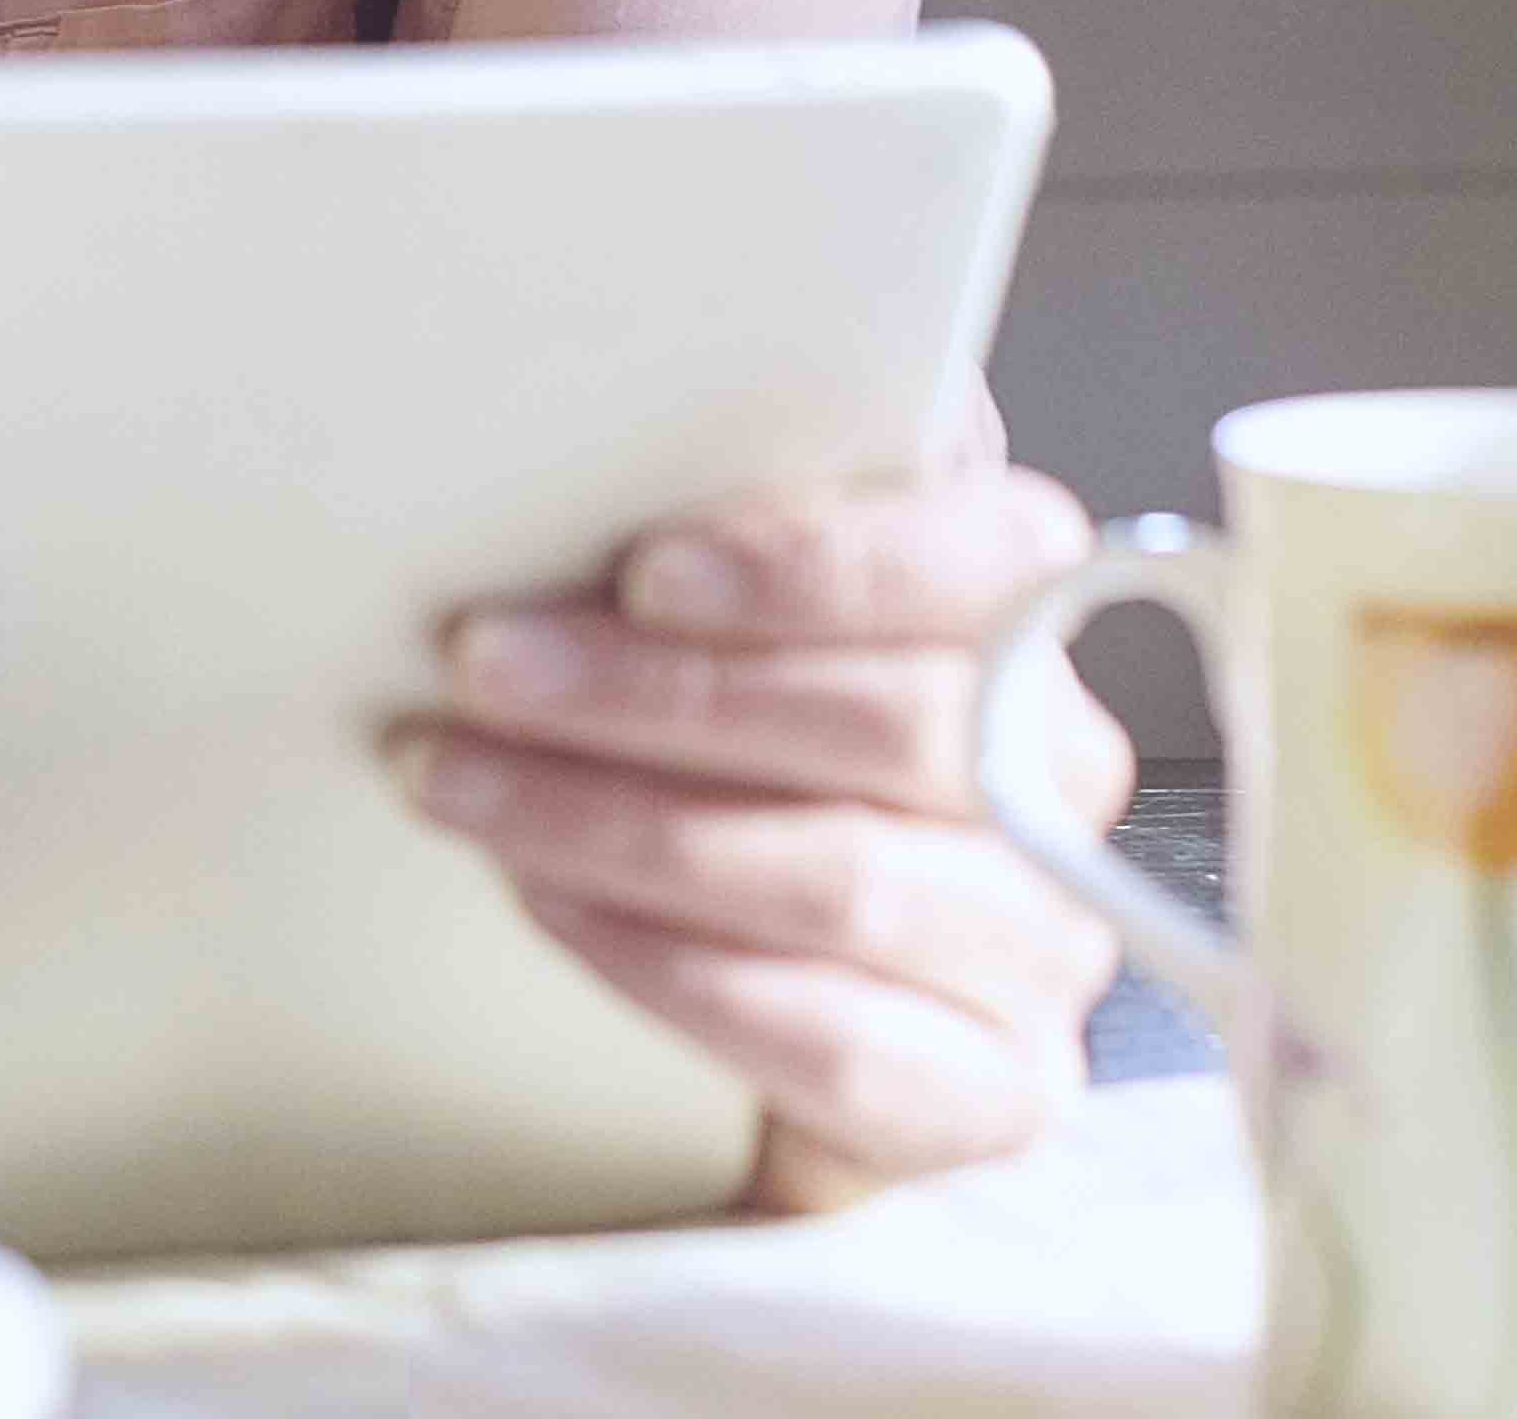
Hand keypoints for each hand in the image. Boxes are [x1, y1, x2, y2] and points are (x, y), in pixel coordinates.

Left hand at [396, 457, 1126, 1210]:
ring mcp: (1041, 946)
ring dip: (621, 825)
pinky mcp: (993, 1094)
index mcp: (1018, 626)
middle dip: (662, 693)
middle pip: (901, 722)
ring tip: (462, 783)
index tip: (646, 569)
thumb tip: (586, 423)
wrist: (759, 996)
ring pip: (849, 877)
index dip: (825, 561)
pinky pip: (841, 1041)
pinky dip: (671, 967)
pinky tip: (552, 905)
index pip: (997, 553)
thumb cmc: (730, 764)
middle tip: (484, 666)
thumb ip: (714, 525)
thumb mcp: (722, 618)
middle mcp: (1054, 783)